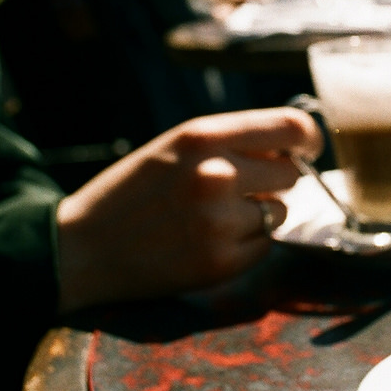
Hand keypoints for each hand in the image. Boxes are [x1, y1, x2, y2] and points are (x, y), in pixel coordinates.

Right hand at [54, 108, 321, 312]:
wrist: (82, 247)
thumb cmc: (133, 190)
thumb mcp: (175, 146)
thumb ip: (232, 141)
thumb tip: (296, 147)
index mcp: (202, 137)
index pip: (291, 127)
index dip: (307, 138)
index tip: (306, 148)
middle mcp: (216, 175)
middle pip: (291, 174)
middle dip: (273, 181)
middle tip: (235, 189)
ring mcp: (220, 222)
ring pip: (279, 212)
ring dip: (256, 215)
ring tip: (209, 218)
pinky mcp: (221, 263)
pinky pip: (264, 246)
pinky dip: (245, 245)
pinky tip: (206, 241)